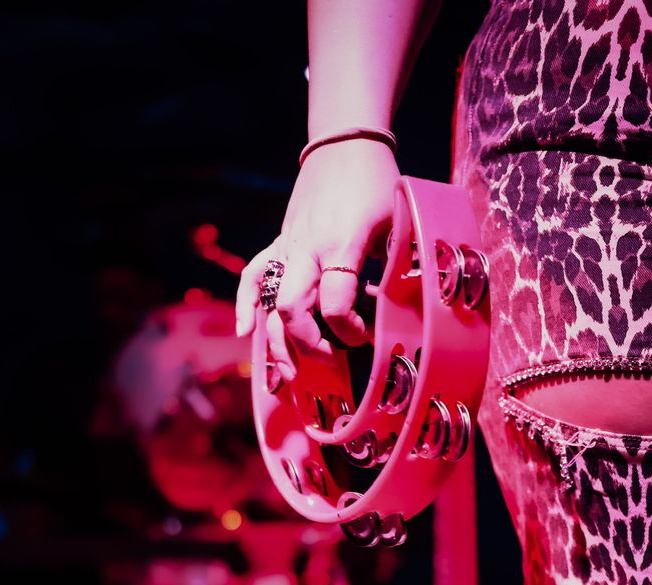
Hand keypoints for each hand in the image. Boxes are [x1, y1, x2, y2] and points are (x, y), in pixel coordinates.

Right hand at [235, 140, 399, 362]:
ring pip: (270, 301)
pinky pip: (254, 276)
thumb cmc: (377, 183)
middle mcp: (308, 250)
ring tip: (290, 373)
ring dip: (277, 341)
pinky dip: (246, 304)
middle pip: (293, 309)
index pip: (336, 303)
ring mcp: (289, 247)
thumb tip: (405, 305)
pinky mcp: (279, 243)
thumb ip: (398, 261)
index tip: (366, 336)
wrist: (344, 145)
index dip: (351, 330)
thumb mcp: (397, 221)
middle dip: (310, 345)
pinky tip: (245, 332)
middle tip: (332, 361)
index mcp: (342, 245)